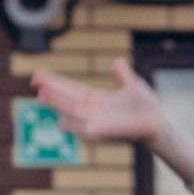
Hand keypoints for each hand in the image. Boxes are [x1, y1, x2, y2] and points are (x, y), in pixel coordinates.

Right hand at [31, 55, 165, 148]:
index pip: (73, 90)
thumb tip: (116, 62)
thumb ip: (122, 75)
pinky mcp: (105, 132)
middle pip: (68, 99)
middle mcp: (94, 111)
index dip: (57, 83)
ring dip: (58, 104)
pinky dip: (75, 126)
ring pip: (73, 111)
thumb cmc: (146, 107)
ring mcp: (98, 122)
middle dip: (52, 90)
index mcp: (97, 100)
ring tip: (42, 94)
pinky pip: (87, 129)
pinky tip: (60, 120)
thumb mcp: (133, 85)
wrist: (158, 122)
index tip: (40, 75)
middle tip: (34, 81)